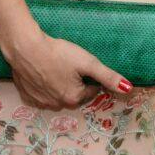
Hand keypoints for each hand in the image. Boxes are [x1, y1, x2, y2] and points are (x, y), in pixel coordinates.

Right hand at [3, 27, 131, 110]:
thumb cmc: (59, 53)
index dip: (91, 77)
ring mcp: (40, 102)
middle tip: (70, 64)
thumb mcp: (88, 63)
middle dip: (77, 82)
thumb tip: (129, 89)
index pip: (92, 90)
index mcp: (74, 98)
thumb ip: (108, 76)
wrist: (26, 48)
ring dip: (61, 85)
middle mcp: (57, 105)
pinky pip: (42, 94)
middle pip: (75, 94)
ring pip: (58, 95)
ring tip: (57, 67)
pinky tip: (43, 73)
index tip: (83, 65)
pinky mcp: (26, 96)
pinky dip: (44, 86)